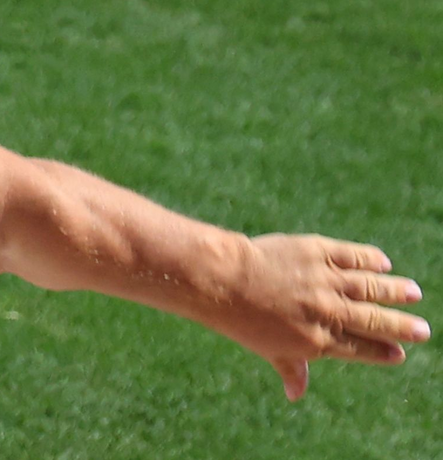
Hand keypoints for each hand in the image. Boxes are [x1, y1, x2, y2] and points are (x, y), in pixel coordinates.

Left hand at [209, 234, 427, 401]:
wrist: (224, 280)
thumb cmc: (243, 318)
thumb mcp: (267, 349)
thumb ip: (291, 368)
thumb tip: (296, 395)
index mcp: (317, 340)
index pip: (359, 349)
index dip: (381, 352)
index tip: (399, 353)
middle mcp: (326, 312)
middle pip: (372, 320)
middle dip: (400, 326)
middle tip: (422, 330)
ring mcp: (324, 281)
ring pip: (370, 286)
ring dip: (394, 290)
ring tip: (413, 293)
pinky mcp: (317, 252)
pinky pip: (352, 256)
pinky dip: (370, 259)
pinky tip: (382, 263)